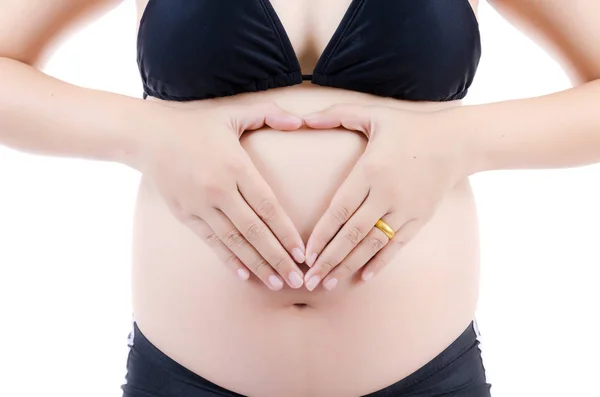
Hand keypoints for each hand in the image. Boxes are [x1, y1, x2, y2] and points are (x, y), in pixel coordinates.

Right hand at [133, 102, 306, 290]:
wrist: (147, 136)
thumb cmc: (195, 124)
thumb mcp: (233, 112)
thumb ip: (269, 113)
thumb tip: (299, 121)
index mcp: (235, 166)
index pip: (267, 207)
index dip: (286, 232)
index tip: (302, 252)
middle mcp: (218, 189)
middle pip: (254, 231)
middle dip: (277, 257)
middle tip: (297, 280)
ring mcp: (199, 205)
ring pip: (234, 241)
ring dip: (257, 265)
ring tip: (276, 283)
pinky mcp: (185, 215)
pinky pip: (211, 242)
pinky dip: (228, 259)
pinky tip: (243, 275)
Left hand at [301, 104, 471, 290]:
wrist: (456, 141)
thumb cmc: (410, 126)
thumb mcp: (373, 114)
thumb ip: (336, 115)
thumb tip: (302, 117)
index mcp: (370, 170)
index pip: (339, 210)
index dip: (321, 235)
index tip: (306, 254)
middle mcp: (387, 193)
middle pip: (352, 233)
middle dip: (328, 259)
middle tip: (308, 281)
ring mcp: (406, 209)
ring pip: (372, 244)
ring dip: (349, 266)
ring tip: (328, 284)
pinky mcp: (420, 219)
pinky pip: (397, 245)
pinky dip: (380, 262)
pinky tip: (363, 278)